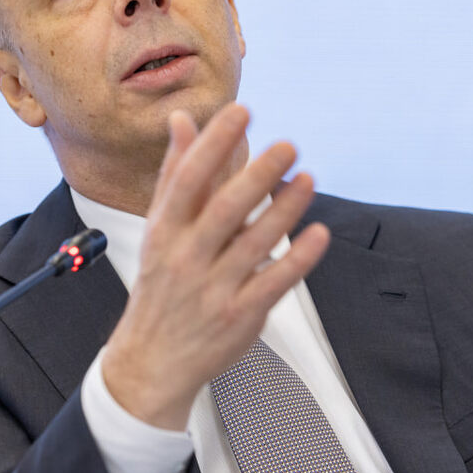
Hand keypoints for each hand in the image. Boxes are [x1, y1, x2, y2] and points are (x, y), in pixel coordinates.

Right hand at [100, 104, 330, 428]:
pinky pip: (274, 282)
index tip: (241, 111)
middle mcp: (186, 258)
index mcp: (165, 231)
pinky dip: (298, 259)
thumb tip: (183, 119)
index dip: (214, 144)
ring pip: (253, 243)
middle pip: (223, 209)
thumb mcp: (160, 230)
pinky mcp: (240, 315)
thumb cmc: (161, 285)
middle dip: (257, 174)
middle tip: (288, 144)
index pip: (188, 180)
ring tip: (309, 179)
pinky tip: (319, 233)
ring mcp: (213, 289)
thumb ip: (176, 174)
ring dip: (284, 210)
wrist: (152, 361)